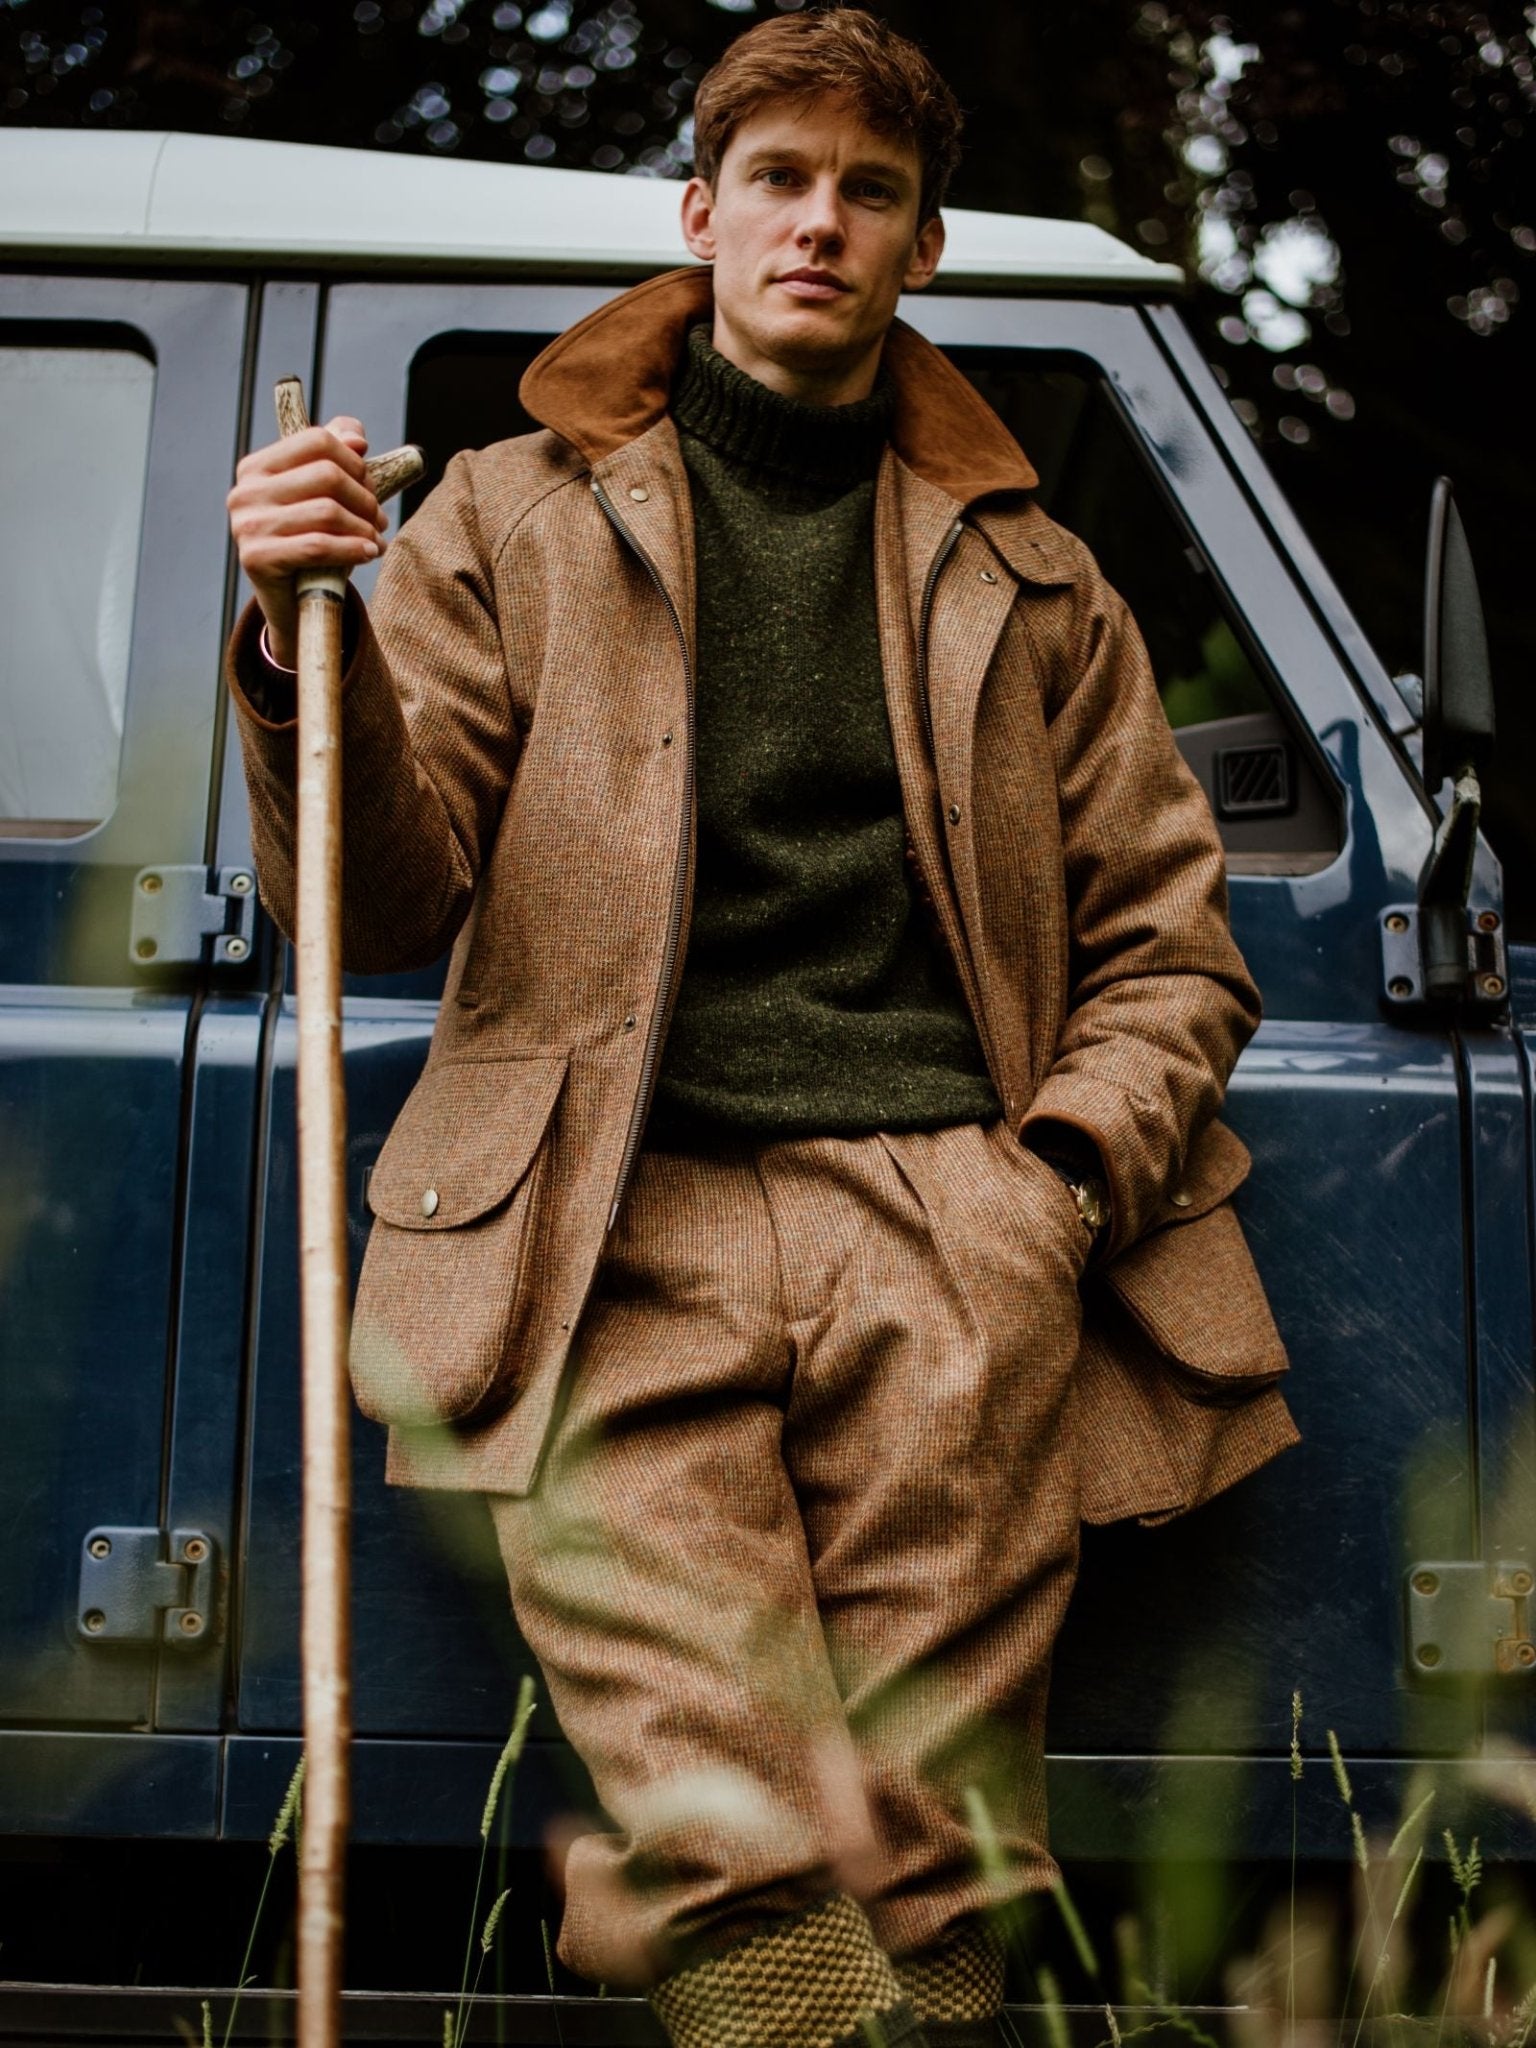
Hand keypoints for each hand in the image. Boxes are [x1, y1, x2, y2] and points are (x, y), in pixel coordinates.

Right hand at [227, 416, 387, 667]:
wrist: (289, 602)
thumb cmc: (308, 542)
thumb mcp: (321, 497)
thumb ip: (336, 457)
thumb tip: (356, 436)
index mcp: (257, 467)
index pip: (317, 440)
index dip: (354, 461)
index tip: (370, 484)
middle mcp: (245, 492)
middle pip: (327, 474)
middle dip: (364, 497)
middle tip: (379, 518)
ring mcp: (247, 525)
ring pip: (327, 511)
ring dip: (364, 527)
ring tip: (376, 539)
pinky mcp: (257, 558)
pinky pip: (318, 546)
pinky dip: (353, 548)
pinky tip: (371, 552)